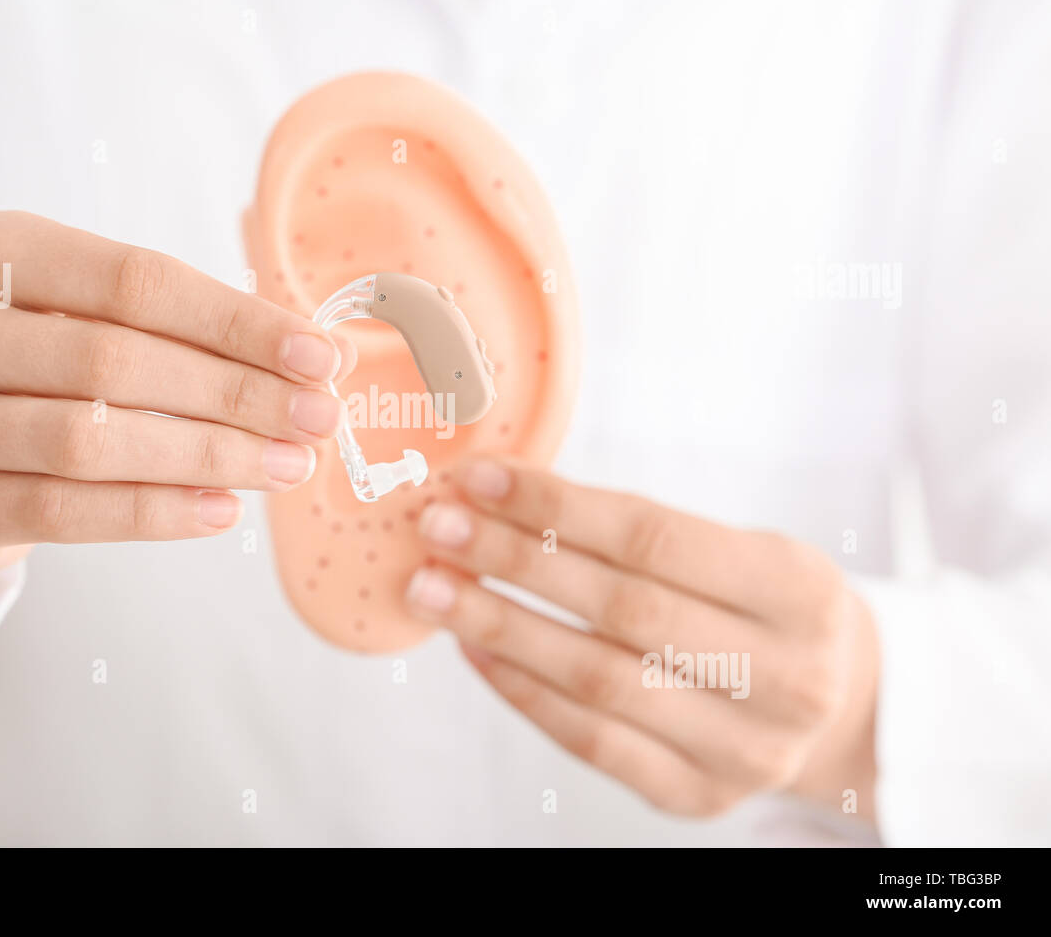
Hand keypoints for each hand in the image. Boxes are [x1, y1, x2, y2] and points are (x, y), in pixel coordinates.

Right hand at [0, 211, 353, 628]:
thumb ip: (189, 330)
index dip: (235, 321)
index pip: (131, 279)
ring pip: (89, 439)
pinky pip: (62, 512)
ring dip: (209, 455)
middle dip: (234, 392)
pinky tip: (222, 509)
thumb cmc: (34, 371)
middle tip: (317, 419)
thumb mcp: (92, 318)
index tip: (319, 356)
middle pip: (113, 358)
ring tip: (287, 466)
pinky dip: (154, 512)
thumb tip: (322, 361)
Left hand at [404, 457, 878, 819]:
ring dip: (500, 628)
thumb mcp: (741, 552)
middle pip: (620, 608)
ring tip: (432, 589)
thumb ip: (640, 532)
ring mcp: (743, 748)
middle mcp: (785, 676)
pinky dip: (522, 692)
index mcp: (800, 590)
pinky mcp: (697, 795)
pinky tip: (475, 650)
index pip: (655, 538)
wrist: (841, 707)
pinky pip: (590, 740)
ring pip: (596, 679)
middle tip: (439, 528)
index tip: (481, 478)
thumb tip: (503, 497)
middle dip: (514, 561)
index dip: (556, 506)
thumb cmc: (765, 608)